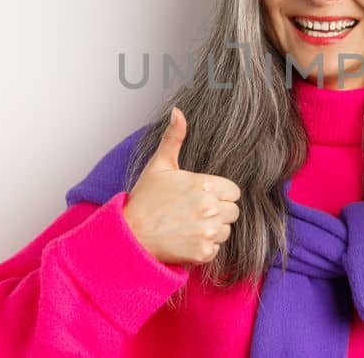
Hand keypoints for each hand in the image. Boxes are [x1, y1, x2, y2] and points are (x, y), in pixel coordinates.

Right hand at [123, 106, 241, 265]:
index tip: (201, 197)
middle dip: (218, 212)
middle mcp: (210, 208)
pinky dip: (204, 247)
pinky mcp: (203, 252)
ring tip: (188, 225)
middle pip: (233, 211)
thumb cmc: (145, 199)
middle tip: (193, 212)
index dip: (219, 194)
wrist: (129, 234)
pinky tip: (186, 239)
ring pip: (226, 230)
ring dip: (212, 230)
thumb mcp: (159, 165)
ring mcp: (207, 232)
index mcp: (205, 185)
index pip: (234, 192)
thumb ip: (174, 137)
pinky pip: (216, 249)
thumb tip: (178, 111)